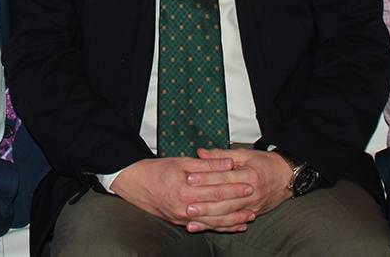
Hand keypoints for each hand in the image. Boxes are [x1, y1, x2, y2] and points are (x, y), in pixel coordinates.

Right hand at [110, 156, 254, 231]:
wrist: (135, 184)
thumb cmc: (157, 170)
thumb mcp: (181, 162)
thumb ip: (206, 164)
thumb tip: (228, 163)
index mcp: (184, 190)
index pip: (215, 189)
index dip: (233, 187)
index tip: (249, 183)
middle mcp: (184, 207)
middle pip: (217, 207)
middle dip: (237, 204)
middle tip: (254, 198)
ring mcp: (183, 218)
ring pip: (213, 222)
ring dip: (233, 220)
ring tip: (250, 216)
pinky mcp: (182, 223)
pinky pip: (205, 227)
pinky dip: (221, 227)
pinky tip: (234, 226)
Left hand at [188, 148, 292, 229]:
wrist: (287, 177)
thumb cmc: (266, 163)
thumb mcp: (245, 154)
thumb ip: (221, 155)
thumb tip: (201, 153)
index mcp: (250, 175)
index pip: (224, 178)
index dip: (206, 178)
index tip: (189, 179)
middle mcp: (252, 193)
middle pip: (224, 200)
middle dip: (204, 204)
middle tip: (186, 206)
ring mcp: (252, 206)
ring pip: (227, 215)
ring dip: (208, 219)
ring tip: (191, 219)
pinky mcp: (252, 214)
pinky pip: (233, 222)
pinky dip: (218, 226)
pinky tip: (205, 227)